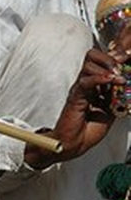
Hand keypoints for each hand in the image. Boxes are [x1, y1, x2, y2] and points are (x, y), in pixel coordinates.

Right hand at [24, 46, 123, 168]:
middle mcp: (86, 84)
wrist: (74, 144)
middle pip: (92, 56)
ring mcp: (80, 89)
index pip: (102, 62)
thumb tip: (127, 86)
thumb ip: (117, 97)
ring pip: (89, 64)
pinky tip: (111, 80)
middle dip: (110, 58)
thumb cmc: (87, 131)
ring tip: (118, 77)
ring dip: (107, 67)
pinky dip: (100, 78)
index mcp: (94, 86)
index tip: (127, 60)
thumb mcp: (111, 111)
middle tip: (121, 67)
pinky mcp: (76, 97)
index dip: (115, 58)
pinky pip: (86, 81)